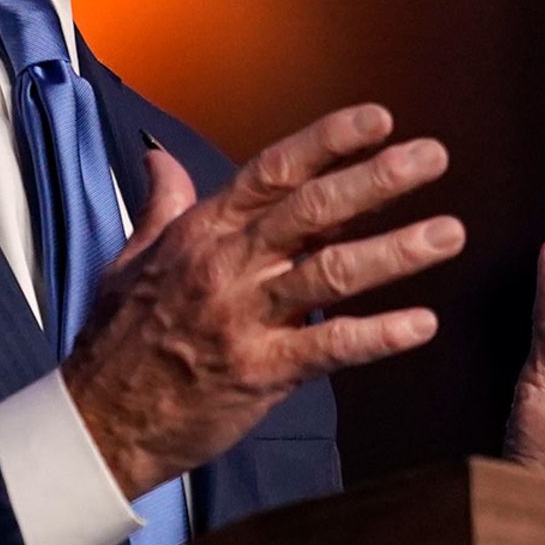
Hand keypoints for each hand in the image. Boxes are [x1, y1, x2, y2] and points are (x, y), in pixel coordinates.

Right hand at [63, 104, 462, 497]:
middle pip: (313, 208)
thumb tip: (162, 158)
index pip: (274, 171)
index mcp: (203, 233)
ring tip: (449, 233)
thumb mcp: (129, 260)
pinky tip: (423, 324)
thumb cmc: (116, 342)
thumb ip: (163, 207)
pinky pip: (328, 348)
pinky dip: (378, 335)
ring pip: (331, 272)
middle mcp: (226, 265)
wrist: (95, 424)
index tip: (380, 120)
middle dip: (379, 179)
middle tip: (435, 157)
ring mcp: (244, 318)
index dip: (329, 141)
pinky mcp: (259, 372)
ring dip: (396, 251)